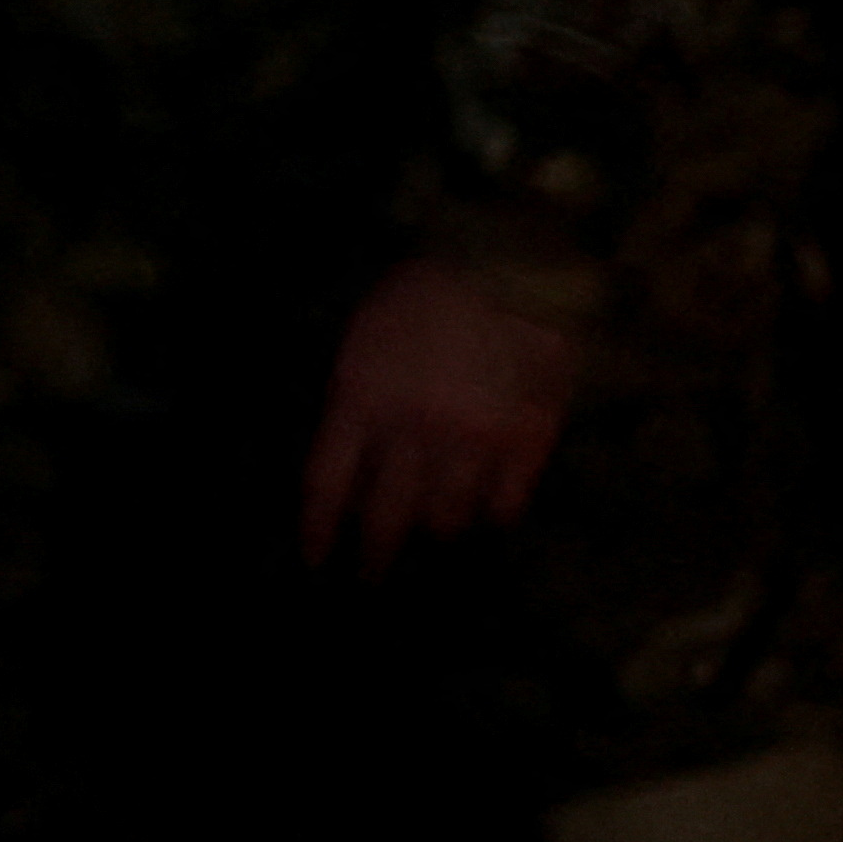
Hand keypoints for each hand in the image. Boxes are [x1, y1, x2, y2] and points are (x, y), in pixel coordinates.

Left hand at [299, 254, 580, 574]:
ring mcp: (472, 443)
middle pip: (385, 516)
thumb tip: (351, 453)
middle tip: (371, 577)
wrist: (511, 264)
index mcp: (361, 396)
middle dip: (374, 554)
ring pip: (446, 519)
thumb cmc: (427, 289)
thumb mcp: (365, 332)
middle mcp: (412, 431)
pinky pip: (504, 505)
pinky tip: (487, 508)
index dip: (319, 528)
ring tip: (434, 529)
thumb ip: (356, 396)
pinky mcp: (525, 444)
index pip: (327, 482)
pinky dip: (492, 511)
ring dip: (436, 526)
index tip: (317, 559)